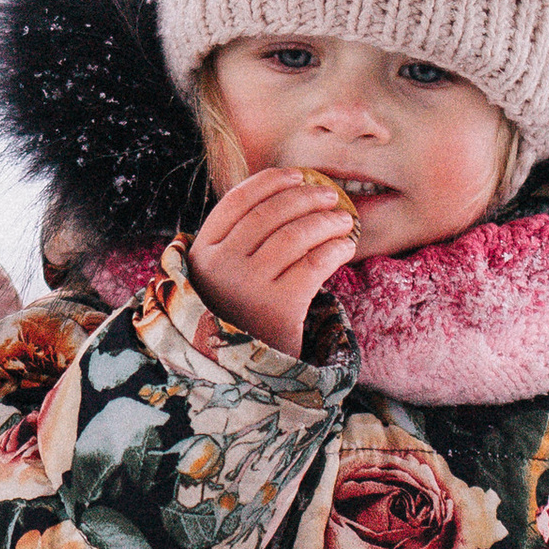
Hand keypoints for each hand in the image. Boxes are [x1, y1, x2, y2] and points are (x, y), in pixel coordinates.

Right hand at [187, 170, 358, 357]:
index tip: (297, 175)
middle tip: (329, 195)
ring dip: (325, 220)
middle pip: (270, 213)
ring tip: (343, 220)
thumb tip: (286, 195)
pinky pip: (313, 265)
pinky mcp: (277, 308)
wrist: (242, 373)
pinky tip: (345, 246)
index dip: (271, 181)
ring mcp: (247, 287)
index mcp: (203, 252)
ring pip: (294, 235)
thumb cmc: (238, 316)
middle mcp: (220, 266)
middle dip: (305, 196)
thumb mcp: (221, 277)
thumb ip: (238, 241)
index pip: (237, 200)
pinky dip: (334, 249)